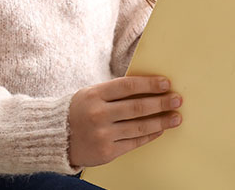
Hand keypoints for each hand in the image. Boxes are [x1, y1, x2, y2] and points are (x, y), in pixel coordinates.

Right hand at [67, 75, 182, 167]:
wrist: (56, 137)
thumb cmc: (79, 111)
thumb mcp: (91, 94)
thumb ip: (115, 92)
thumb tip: (148, 89)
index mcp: (94, 95)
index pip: (128, 86)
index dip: (149, 84)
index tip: (166, 83)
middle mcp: (98, 114)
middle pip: (137, 107)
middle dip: (161, 103)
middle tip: (177, 100)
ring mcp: (103, 135)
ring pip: (139, 127)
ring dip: (161, 121)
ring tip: (175, 117)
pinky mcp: (107, 152)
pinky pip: (134, 142)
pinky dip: (150, 135)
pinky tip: (160, 129)